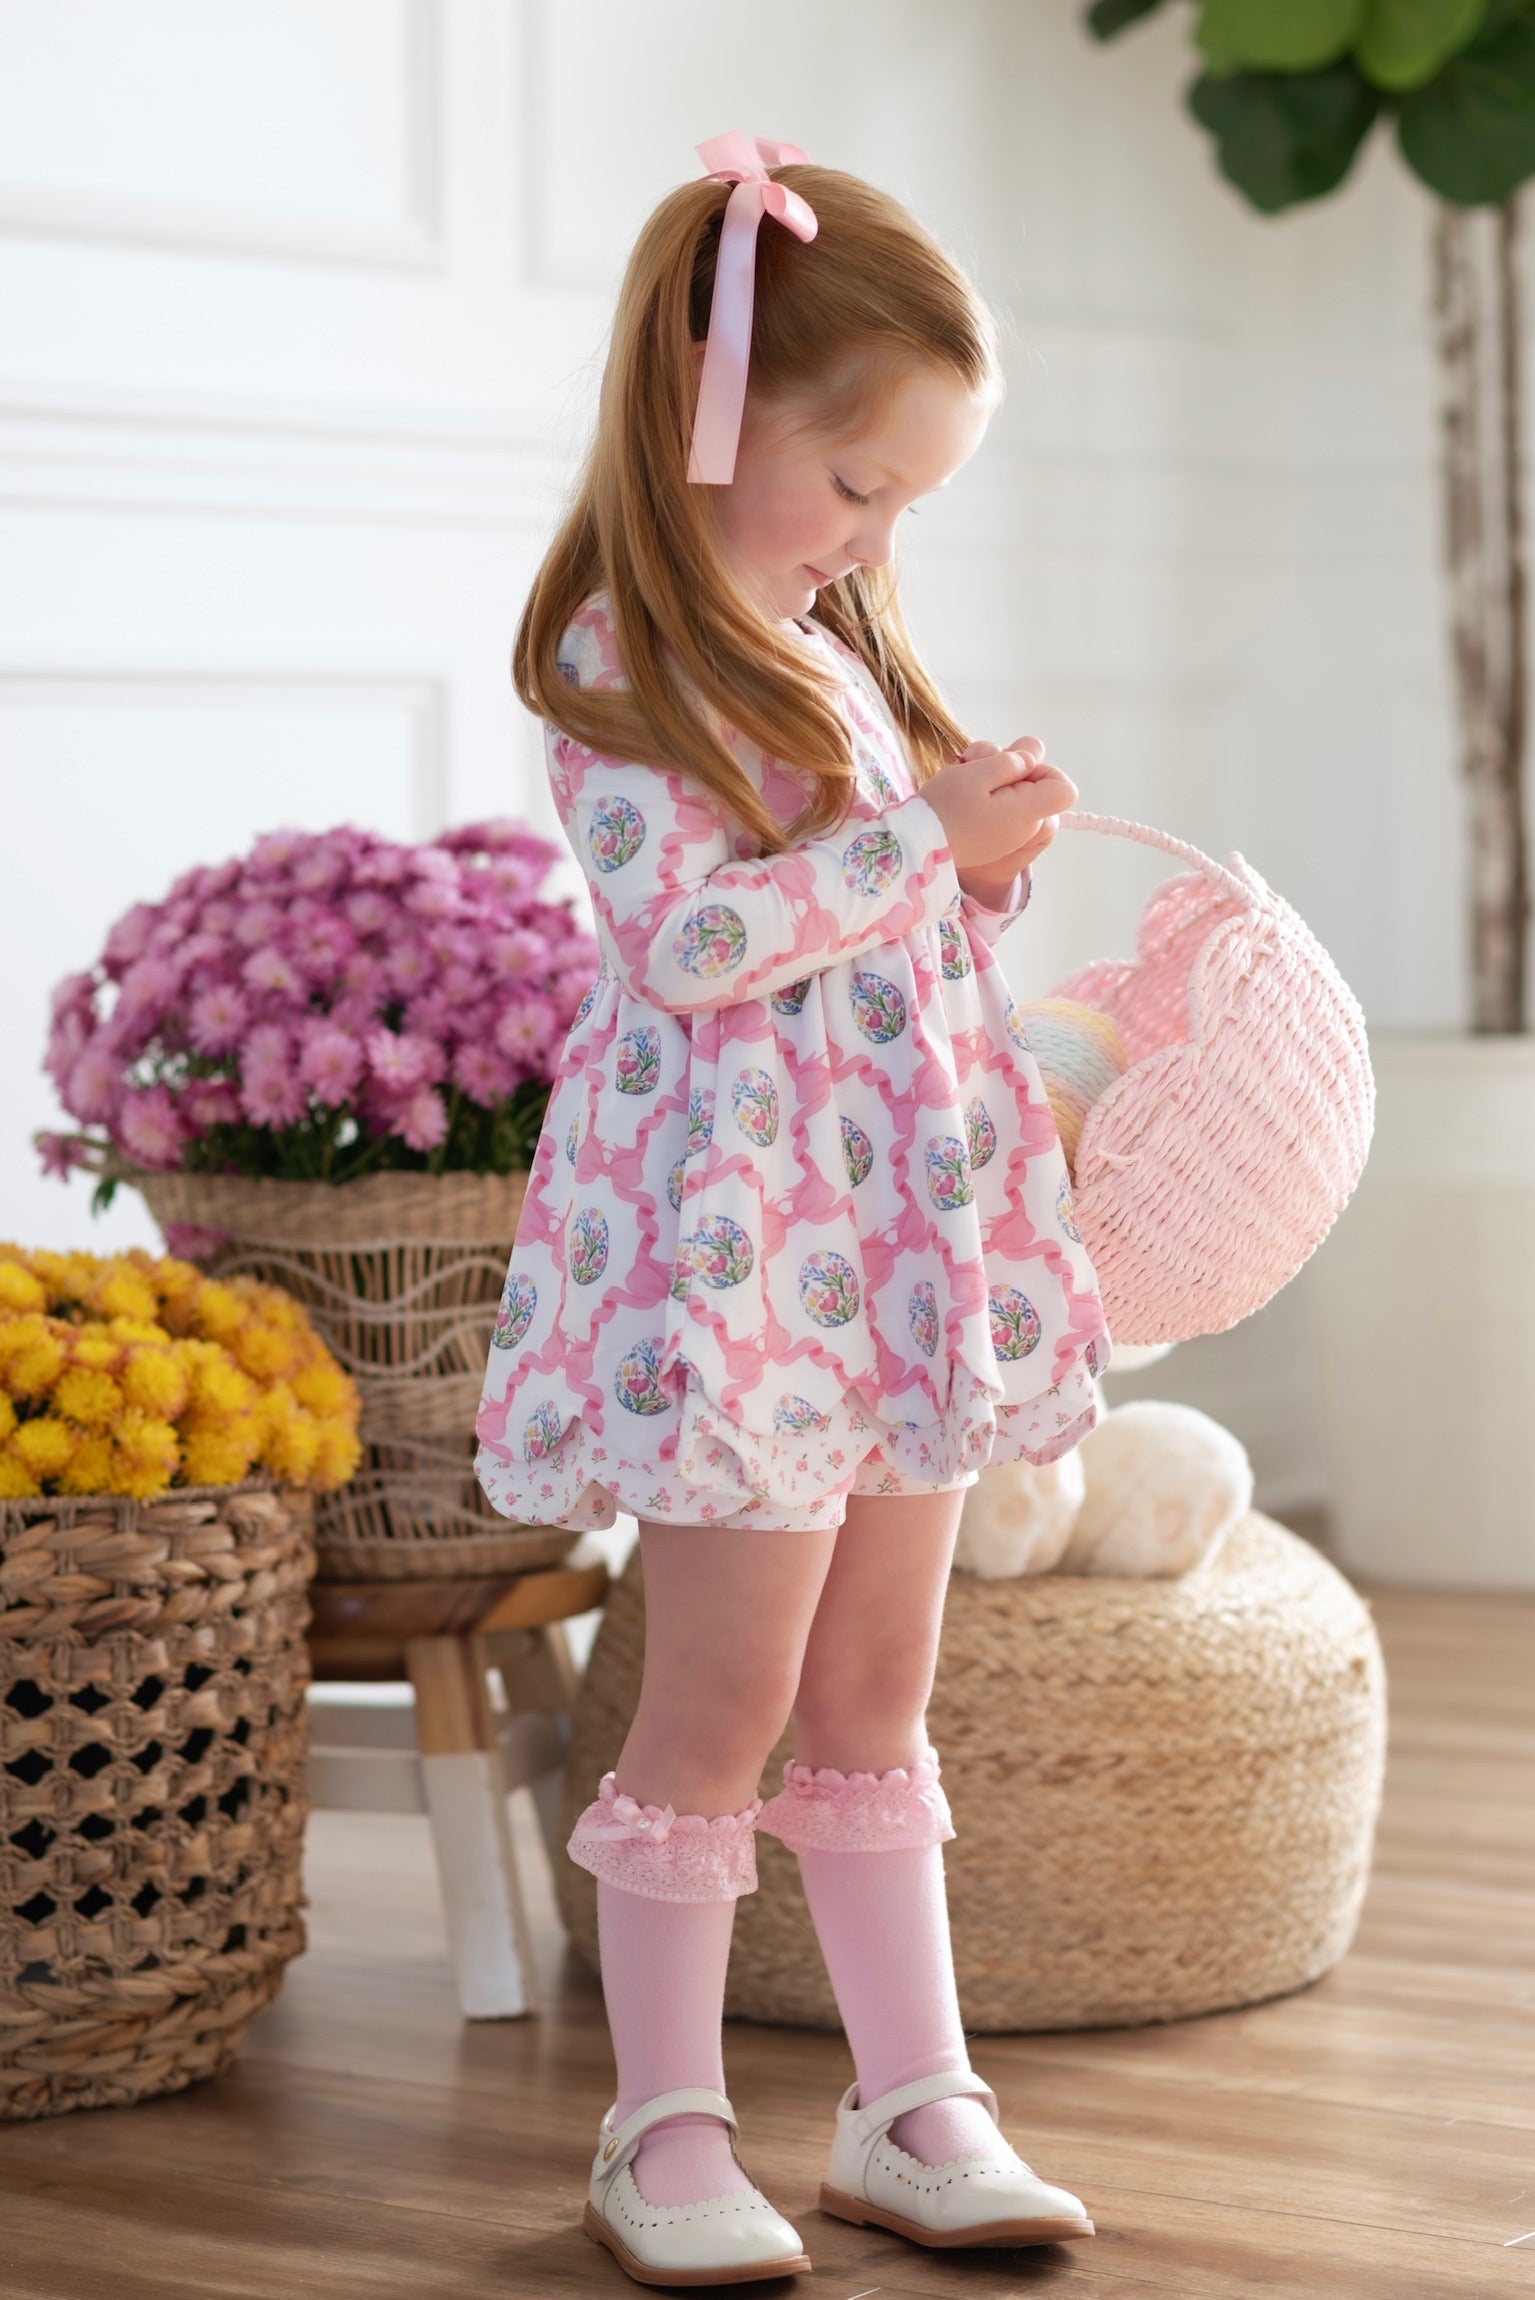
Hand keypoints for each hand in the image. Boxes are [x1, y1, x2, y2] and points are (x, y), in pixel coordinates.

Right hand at [921, 735, 1075, 874]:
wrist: (913, 847)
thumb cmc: (944, 808)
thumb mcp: (978, 773)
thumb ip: (1013, 761)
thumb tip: (1033, 757)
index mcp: (1026, 812)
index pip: (1064, 789)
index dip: (1045, 769)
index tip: (1015, 766)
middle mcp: (1024, 827)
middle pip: (1035, 786)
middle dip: (1009, 767)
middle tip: (976, 763)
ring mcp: (1007, 833)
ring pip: (1013, 792)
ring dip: (990, 775)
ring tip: (962, 772)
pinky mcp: (990, 836)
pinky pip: (998, 807)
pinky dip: (983, 794)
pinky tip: (960, 790)